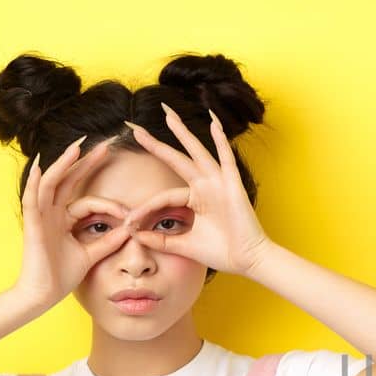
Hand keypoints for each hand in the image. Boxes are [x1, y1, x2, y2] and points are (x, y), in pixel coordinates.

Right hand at [12, 136, 135, 308]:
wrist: (43, 295)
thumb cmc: (62, 276)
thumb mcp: (92, 254)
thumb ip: (108, 241)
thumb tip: (129, 231)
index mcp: (63, 219)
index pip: (88, 201)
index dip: (110, 204)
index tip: (130, 213)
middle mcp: (51, 213)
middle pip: (68, 181)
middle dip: (85, 162)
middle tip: (104, 144)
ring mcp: (40, 217)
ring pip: (51, 183)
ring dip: (64, 164)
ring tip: (77, 147)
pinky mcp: (32, 225)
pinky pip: (31, 199)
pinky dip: (34, 182)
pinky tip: (41, 166)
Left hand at [120, 103, 274, 277]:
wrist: (248, 261)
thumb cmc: (222, 252)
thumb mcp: (184, 245)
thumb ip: (161, 239)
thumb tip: (136, 235)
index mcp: (195, 199)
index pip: (163, 196)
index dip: (144, 208)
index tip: (128, 223)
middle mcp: (205, 186)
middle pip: (176, 159)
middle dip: (155, 144)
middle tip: (134, 127)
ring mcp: (219, 183)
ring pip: (196, 152)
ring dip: (182, 133)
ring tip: (168, 114)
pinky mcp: (232, 185)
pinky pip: (226, 159)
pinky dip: (221, 141)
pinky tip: (213, 124)